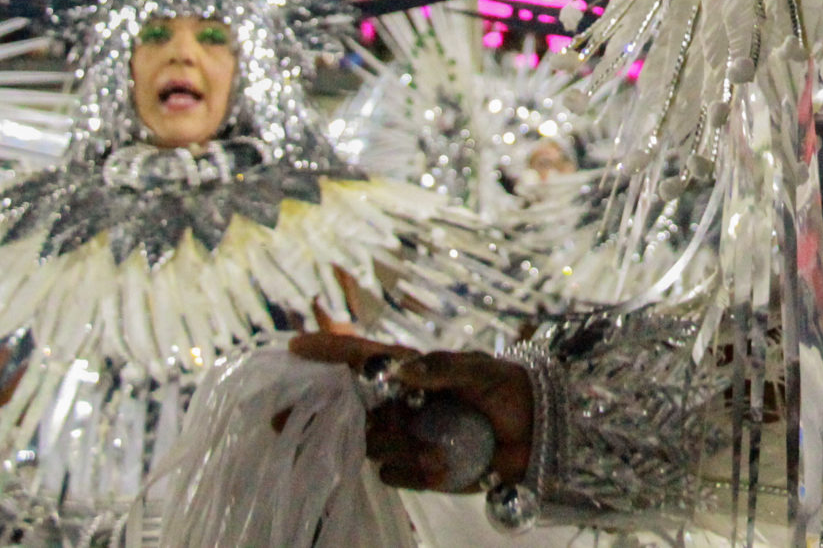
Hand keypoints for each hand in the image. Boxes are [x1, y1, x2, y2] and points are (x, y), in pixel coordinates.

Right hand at [289, 331, 535, 490]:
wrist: (541, 436)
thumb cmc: (511, 390)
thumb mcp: (481, 369)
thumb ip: (442, 367)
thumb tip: (402, 369)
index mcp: (412, 372)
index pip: (361, 359)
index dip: (328, 351)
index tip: (294, 347)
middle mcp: (400, 405)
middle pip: (345, 407)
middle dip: (315, 411)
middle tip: (282, 417)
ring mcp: (406, 438)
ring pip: (368, 444)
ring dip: (388, 444)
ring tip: (430, 443)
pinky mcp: (418, 470)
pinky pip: (394, 474)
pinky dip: (412, 470)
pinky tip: (441, 464)